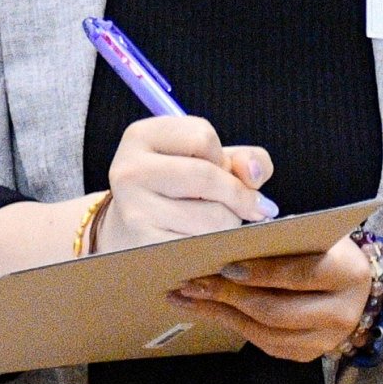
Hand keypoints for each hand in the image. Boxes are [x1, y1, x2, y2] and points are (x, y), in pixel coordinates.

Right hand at [102, 113, 272, 246]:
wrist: (133, 237)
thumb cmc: (177, 195)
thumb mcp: (207, 163)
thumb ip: (243, 159)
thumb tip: (253, 175)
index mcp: (141, 136)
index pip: (203, 136)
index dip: (221, 157)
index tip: (213, 170)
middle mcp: (129, 169)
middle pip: (209, 176)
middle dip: (235, 195)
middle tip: (240, 207)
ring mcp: (134, 209)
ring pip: (214, 216)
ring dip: (229, 225)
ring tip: (211, 226)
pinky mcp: (146, 245)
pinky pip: (206, 245)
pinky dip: (217, 247)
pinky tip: (203, 245)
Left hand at [175, 237, 376, 363]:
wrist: (361, 290)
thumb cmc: (331, 254)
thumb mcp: (317, 238)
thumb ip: (285, 241)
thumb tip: (230, 245)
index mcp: (347, 273)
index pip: (300, 275)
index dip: (261, 273)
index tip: (225, 266)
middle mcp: (341, 313)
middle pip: (277, 311)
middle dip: (230, 297)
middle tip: (193, 285)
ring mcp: (326, 340)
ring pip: (266, 333)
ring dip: (223, 315)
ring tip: (190, 299)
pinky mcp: (309, 354)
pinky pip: (266, 344)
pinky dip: (235, 326)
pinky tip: (211, 311)